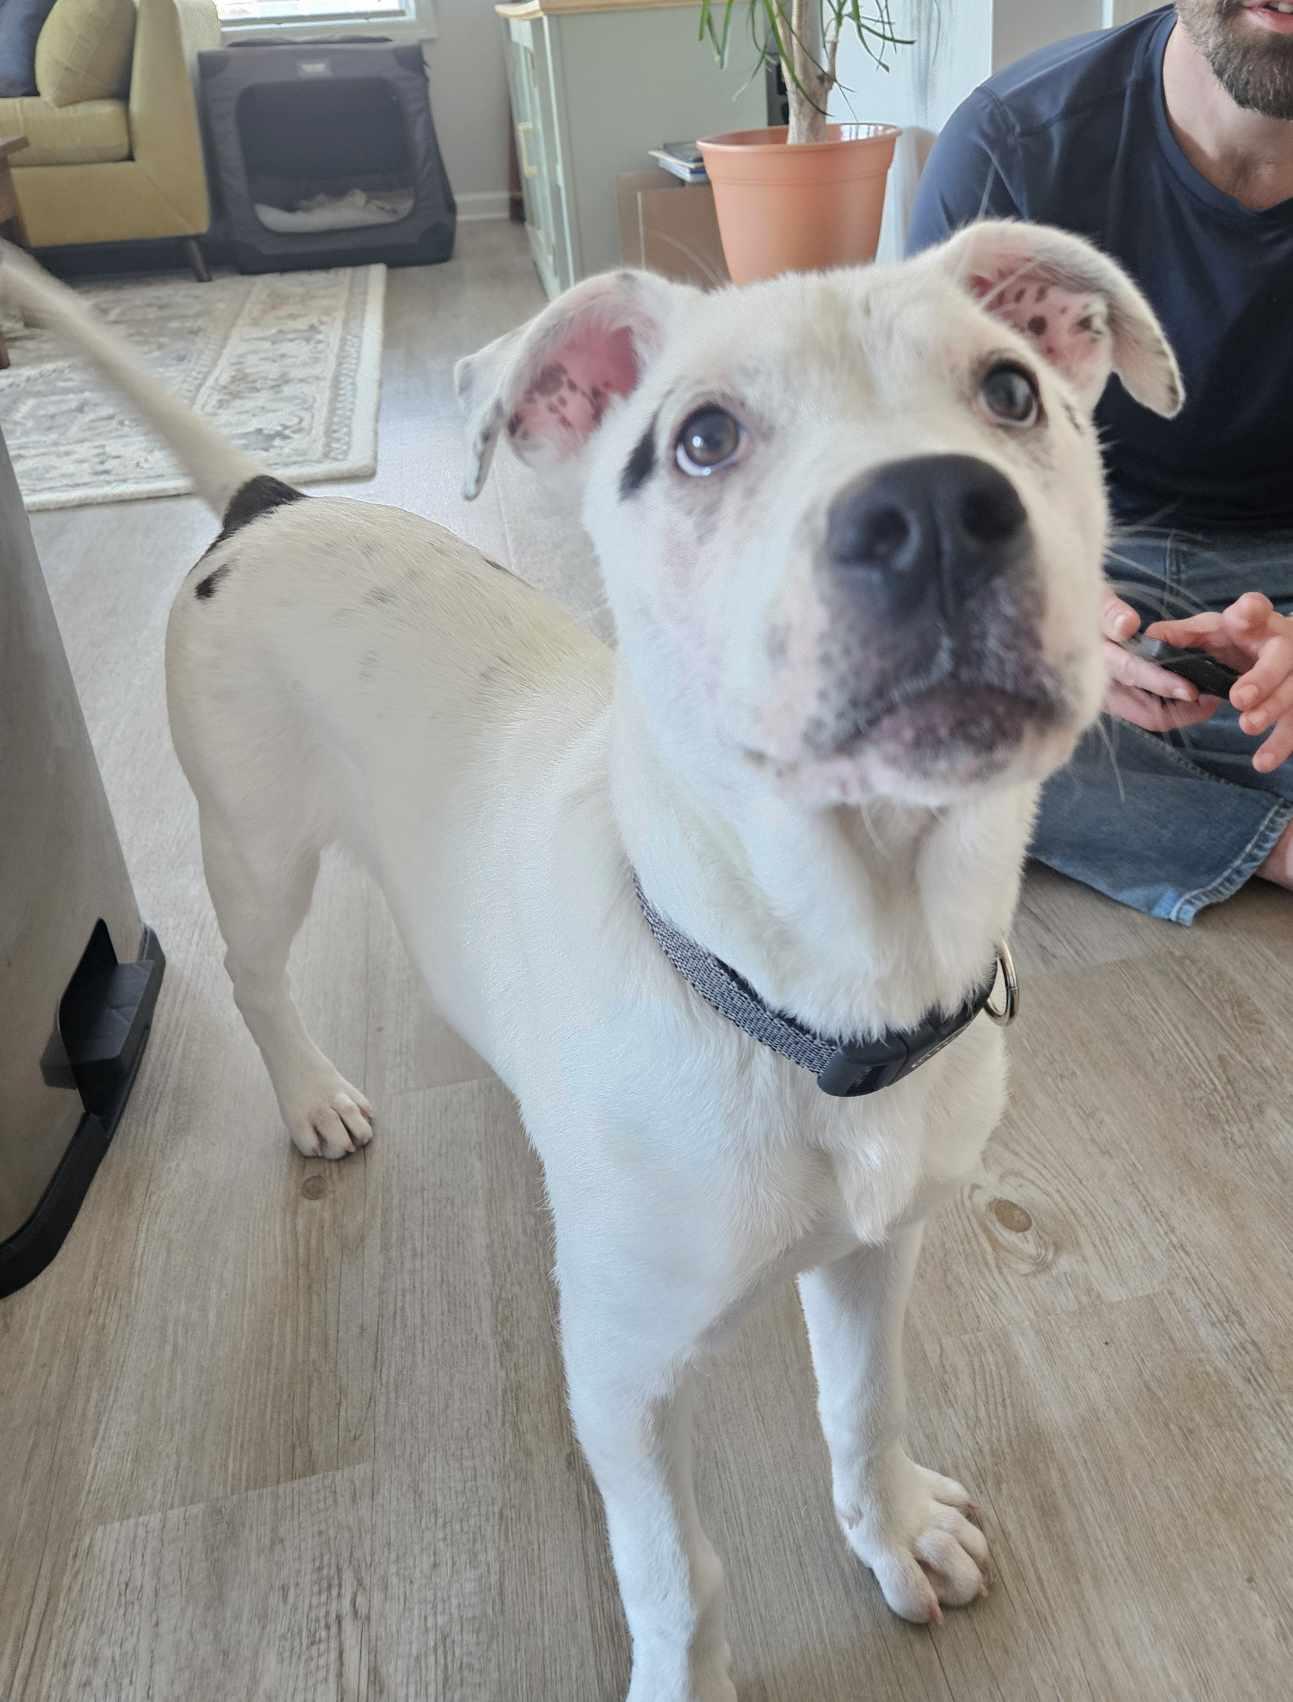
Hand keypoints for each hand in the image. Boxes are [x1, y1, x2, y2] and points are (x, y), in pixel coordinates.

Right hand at [1100, 594, 1221, 733]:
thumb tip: (1126, 626)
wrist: (1071, 620)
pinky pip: (1149, 713)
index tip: (1191, 690)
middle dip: (1182, 710)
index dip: (1162, 684)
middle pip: (1146, 712)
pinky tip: (1191, 694)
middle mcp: (1100, 687)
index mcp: (1095, 660)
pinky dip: (1173, 707)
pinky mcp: (1118, 702)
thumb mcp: (1093, 600)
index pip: (1131, 675)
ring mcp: (1109, 699)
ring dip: (1181, 711)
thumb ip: (1109, 612)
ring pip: (1151, 717)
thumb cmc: (1086, 606)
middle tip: (1212, 698)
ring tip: (1207, 696)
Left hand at [1148, 591, 1292, 772]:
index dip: (1252, 610)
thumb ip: (1182, 636)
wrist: (1275, 649)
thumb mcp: (1210, 632)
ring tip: (1247, 726)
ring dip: (1272, 710)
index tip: (1245, 611)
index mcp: (1257, 623)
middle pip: (1282, 658)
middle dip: (1262, 678)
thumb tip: (1150, 637)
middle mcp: (1284, 645)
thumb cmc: (1238, 638)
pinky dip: (1281, 745)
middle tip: (1239, 699)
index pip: (1257, 610)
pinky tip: (1262, 762)